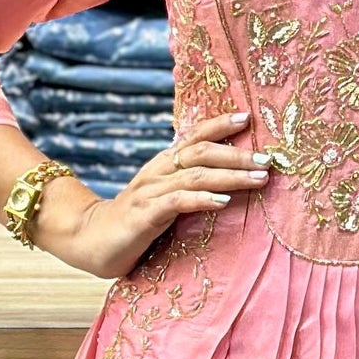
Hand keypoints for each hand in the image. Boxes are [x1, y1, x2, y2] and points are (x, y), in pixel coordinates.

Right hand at [35, 109, 268, 279]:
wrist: (91, 241)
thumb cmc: (135, 222)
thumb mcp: (163, 197)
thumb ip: (188, 185)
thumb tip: (227, 182)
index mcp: (163, 164)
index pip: (194, 136)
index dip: (220, 124)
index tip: (248, 117)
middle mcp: (158, 172)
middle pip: (201, 152)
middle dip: (237, 153)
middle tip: (267, 159)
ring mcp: (150, 192)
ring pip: (196, 175)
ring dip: (231, 175)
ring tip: (259, 178)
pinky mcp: (145, 215)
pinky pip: (177, 202)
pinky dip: (202, 199)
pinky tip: (224, 202)